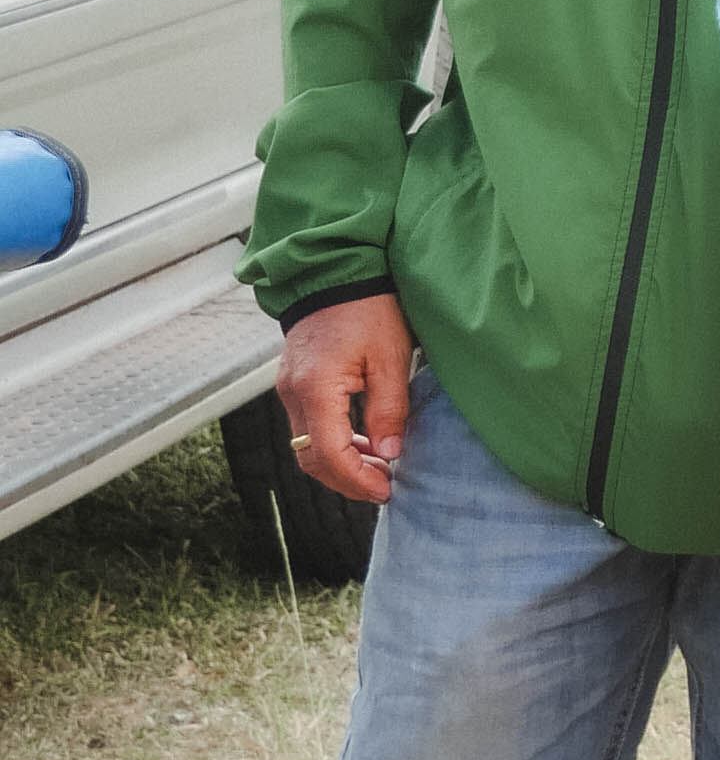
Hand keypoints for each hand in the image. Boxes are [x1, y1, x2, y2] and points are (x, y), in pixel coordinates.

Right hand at [274, 291, 415, 507]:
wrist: (338, 270)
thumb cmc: (369, 307)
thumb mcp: (391, 357)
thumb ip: (389, 409)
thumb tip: (390, 453)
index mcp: (316, 388)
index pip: (329, 454)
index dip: (357, 480)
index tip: (386, 489)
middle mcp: (293, 392)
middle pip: (311, 458)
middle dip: (347, 480)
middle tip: (384, 486)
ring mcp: (288, 387)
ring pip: (306, 446)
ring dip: (340, 464)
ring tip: (380, 468)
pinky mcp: (293, 382)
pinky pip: (307, 426)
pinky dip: (332, 442)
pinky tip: (363, 443)